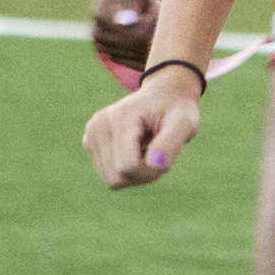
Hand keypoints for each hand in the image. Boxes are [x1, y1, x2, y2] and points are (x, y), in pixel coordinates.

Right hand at [82, 71, 199, 189]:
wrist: (164, 94)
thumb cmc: (176, 109)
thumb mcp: (185, 123)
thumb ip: (171, 143)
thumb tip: (155, 165)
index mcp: (120, 117)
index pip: (127, 167)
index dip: (151, 172)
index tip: (167, 158)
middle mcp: (98, 125)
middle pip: (117, 177)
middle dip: (143, 175)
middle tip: (160, 155)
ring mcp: (91, 134)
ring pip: (112, 180)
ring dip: (136, 175)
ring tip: (149, 152)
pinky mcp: (90, 143)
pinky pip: (109, 175)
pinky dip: (127, 171)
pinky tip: (137, 152)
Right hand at [90, 0, 163, 69]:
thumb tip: (125, 23)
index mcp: (101, 16)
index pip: (134, 36)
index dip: (152, 22)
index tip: (154, 1)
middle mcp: (99, 32)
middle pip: (135, 50)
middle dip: (153, 32)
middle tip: (155, 8)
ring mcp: (107, 41)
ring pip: (136, 59)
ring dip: (152, 43)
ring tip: (154, 17)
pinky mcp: (116, 46)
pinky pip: (134, 62)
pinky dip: (149, 52)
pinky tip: (156, 33)